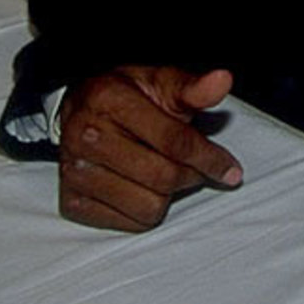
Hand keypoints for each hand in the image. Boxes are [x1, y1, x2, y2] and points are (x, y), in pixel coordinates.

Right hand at [58, 66, 241, 231]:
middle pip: (163, 177)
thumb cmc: (131, 96)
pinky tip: (144, 186)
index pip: (173, 141)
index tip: (232, 171)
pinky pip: (128, 223)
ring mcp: (75, 172)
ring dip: (169, 194)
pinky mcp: (72, 202)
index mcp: (111, 100)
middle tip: (199, 168)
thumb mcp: (163, 82)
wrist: (83, 108)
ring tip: (167, 172)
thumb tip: (223, 80)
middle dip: (192, 175)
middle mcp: (87, 137)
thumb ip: (195, 87)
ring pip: (148, 206)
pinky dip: (146, 209)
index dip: (209, 157)